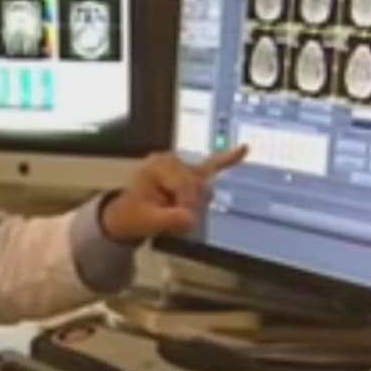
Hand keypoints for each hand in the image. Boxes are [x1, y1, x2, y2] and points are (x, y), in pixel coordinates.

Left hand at [101, 145, 248, 240]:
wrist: (127, 215)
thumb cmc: (133, 215)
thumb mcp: (148, 221)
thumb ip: (171, 220)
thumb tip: (191, 217)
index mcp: (158, 166)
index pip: (186, 184)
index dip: (187, 206)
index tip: (181, 222)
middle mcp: (171, 161)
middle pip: (197, 185)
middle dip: (190, 206)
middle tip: (173, 219)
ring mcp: (182, 166)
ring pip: (204, 186)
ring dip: (196, 204)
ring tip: (174, 210)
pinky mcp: (191, 173)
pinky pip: (213, 165)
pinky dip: (227, 159)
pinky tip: (243, 149)